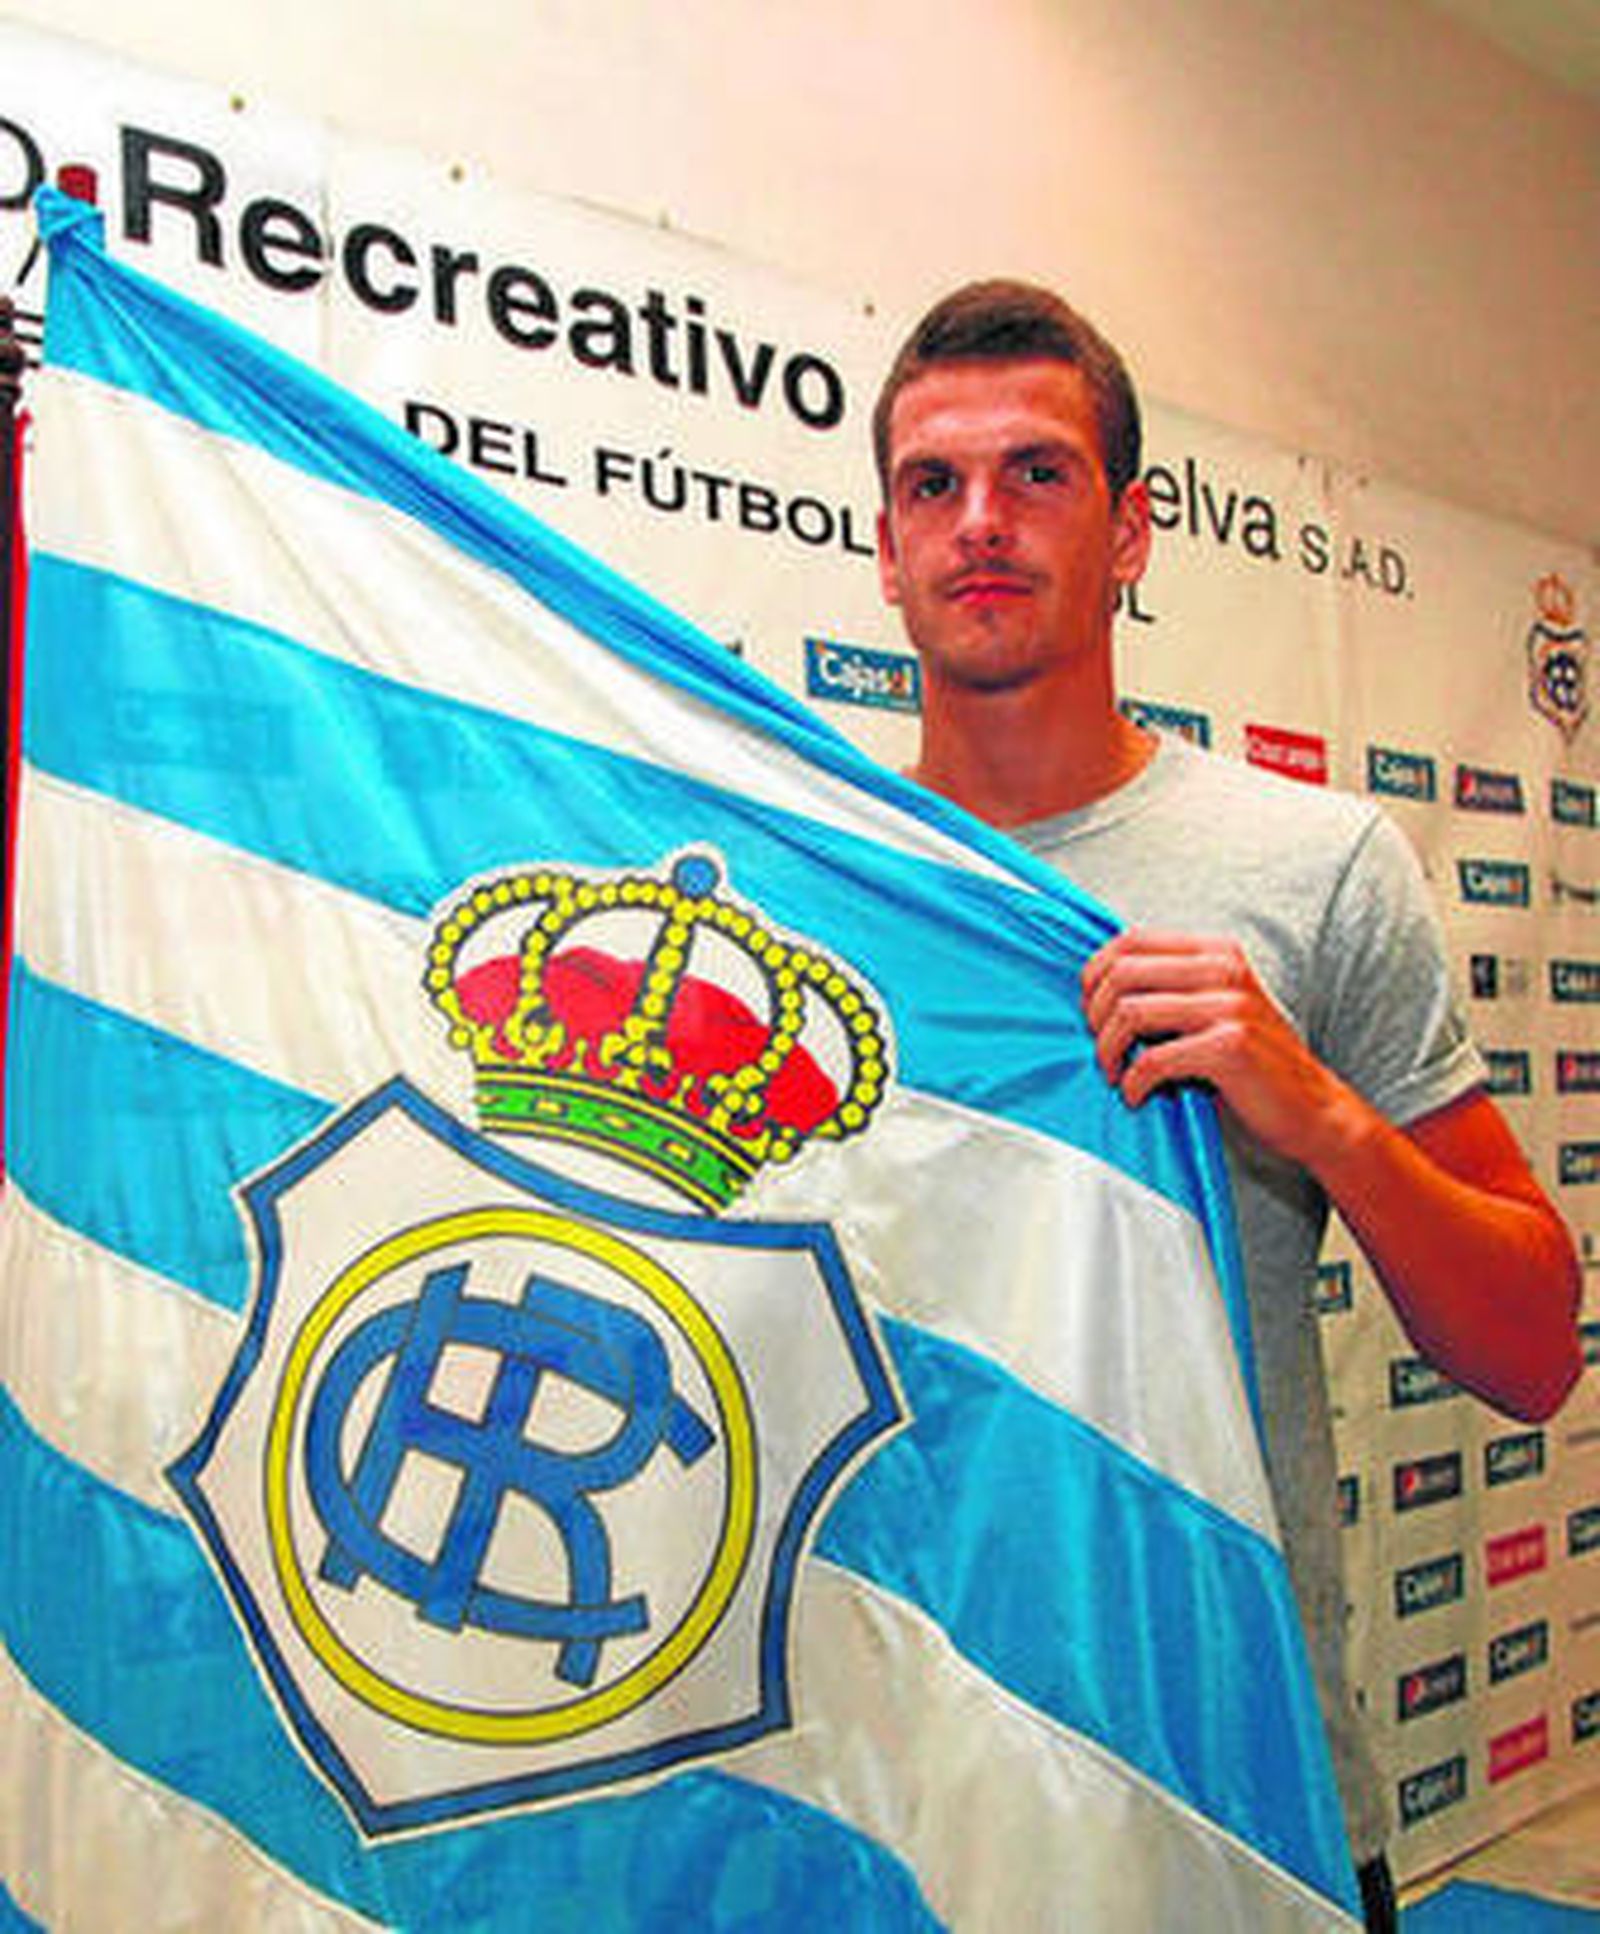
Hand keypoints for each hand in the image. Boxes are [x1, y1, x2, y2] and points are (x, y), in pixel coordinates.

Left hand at [1080, 929, 1354, 1167]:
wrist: (1314, 1109)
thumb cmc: (1254, 1064)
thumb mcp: (1215, 1009)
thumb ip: (1171, 989)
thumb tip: (1099, 987)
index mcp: (1216, 952)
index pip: (1130, 940)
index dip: (1095, 975)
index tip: (1092, 1012)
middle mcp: (1223, 970)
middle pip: (1121, 973)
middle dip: (1095, 1016)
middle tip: (1103, 1050)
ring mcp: (1228, 1006)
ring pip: (1130, 1013)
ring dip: (1108, 1051)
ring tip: (1115, 1075)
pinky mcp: (1228, 1047)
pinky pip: (1152, 1059)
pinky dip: (1133, 1083)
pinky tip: (1138, 1096)